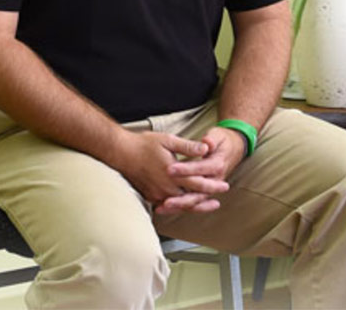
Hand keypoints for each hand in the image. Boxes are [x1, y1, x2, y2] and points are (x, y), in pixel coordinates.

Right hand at [114, 130, 229, 213]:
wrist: (121, 153)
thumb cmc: (144, 145)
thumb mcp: (168, 140)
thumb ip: (188, 147)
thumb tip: (206, 149)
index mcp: (173, 174)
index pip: (198, 184)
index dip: (213, 185)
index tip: (224, 186)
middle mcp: (166, 188)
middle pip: (191, 199)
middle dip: (206, 200)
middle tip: (218, 202)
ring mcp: (157, 194)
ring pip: (180, 205)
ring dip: (194, 206)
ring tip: (205, 206)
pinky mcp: (150, 196)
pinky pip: (168, 205)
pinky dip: (179, 206)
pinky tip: (184, 205)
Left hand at [161, 125, 246, 208]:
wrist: (232, 149)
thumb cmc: (222, 140)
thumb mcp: (218, 135)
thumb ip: (211, 139)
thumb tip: (207, 142)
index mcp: (217, 164)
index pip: (200, 169)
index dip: (186, 170)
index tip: (169, 169)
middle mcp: (215, 180)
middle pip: (198, 193)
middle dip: (181, 198)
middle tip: (166, 200)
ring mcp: (210, 188)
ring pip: (194, 201)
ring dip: (179, 206)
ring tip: (162, 208)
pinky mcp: (204, 191)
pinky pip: (192, 202)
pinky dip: (178, 207)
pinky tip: (162, 208)